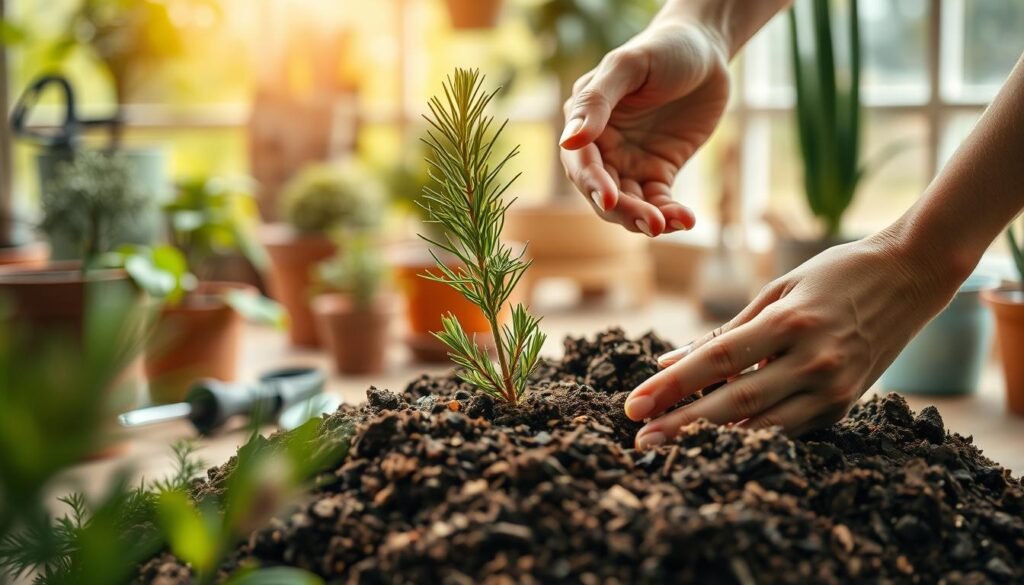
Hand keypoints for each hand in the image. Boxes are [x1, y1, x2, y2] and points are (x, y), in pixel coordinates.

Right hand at [559, 20, 729, 236]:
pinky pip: (659, 201)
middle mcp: (603, 147)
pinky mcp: (659, 170)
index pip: (582, 162)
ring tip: (669, 223)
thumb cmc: (662, 49)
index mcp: (586, 121)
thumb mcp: (628, 66)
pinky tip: (686, 219)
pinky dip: (670, 214)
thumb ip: (596, 101)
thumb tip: (569, 141)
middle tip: (650, 223)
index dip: (593, 183)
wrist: (705, 49)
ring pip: (630, 203)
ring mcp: (631, 162)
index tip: (608, 199)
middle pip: (603, 192)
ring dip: (646, 219)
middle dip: (624, 211)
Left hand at [623, 234, 961, 447]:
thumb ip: (724, 332)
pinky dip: (749, 435)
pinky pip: (787, 428)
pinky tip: (715, 441)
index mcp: (790, 322)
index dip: (673, 385)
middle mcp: (814, 359)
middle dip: (681, 423)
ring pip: (761, 425)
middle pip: (734, 401)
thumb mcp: (776, 290)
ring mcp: (833, 387)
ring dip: (710, 439)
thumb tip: (668, 363)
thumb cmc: (835, 274)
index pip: (717, 359)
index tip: (634, 404)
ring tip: (667, 446)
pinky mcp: (845, 405)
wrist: (911, 276)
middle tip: (640, 440)